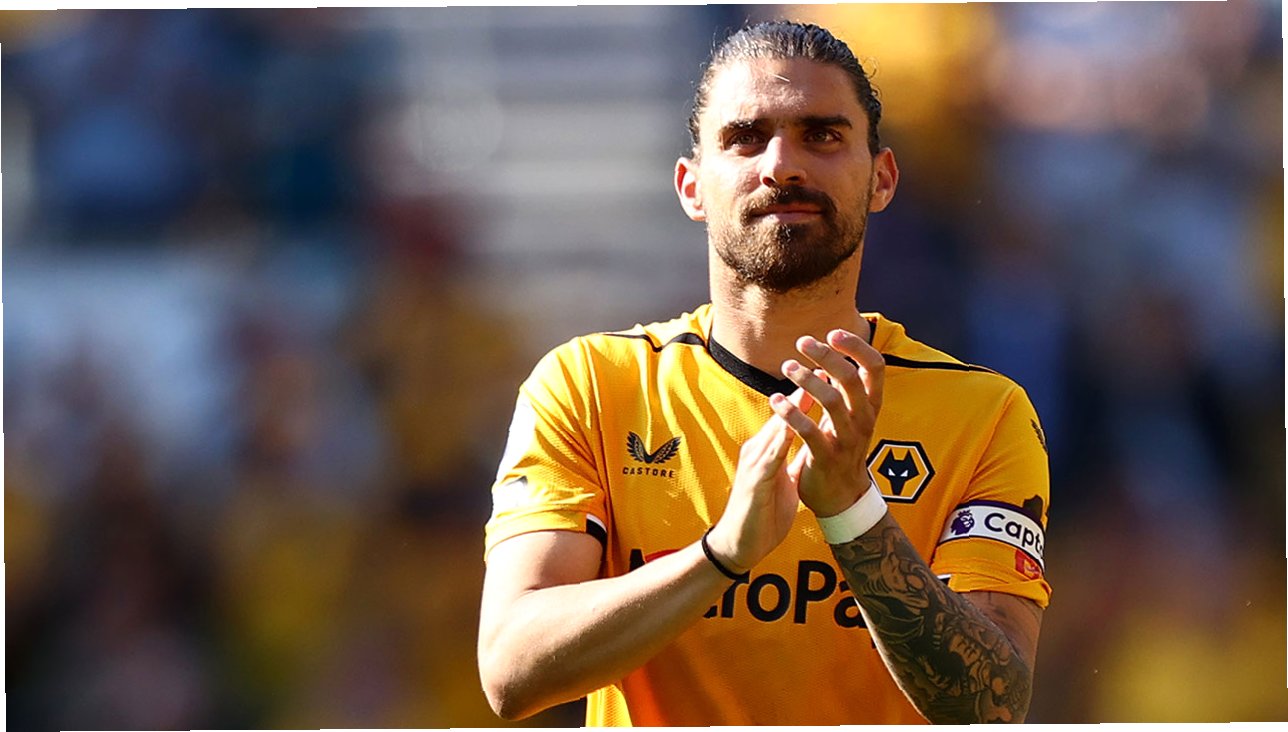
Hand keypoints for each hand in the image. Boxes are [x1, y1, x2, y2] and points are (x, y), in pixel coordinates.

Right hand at [705, 389, 811, 573]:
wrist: (738, 545)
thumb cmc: (762, 514)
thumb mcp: (783, 481)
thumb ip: (793, 460)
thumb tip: (810, 445)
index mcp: (768, 450)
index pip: (789, 416)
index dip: (808, 395)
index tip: (829, 374)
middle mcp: (758, 450)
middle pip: (782, 414)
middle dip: (803, 390)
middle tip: (822, 365)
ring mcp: (754, 464)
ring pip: (776, 429)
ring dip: (792, 408)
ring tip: (810, 387)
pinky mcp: (754, 482)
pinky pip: (770, 457)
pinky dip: (782, 440)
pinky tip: (793, 427)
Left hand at [770, 329, 884, 517]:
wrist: (841, 496)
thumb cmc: (842, 447)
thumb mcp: (850, 415)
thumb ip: (845, 388)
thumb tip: (834, 352)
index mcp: (870, 406)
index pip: (875, 367)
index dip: (856, 346)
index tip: (833, 332)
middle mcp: (863, 420)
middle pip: (850, 378)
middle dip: (826, 356)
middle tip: (803, 342)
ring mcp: (846, 440)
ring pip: (830, 401)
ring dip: (806, 380)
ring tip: (787, 366)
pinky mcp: (826, 458)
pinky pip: (809, 432)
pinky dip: (791, 413)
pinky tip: (775, 400)